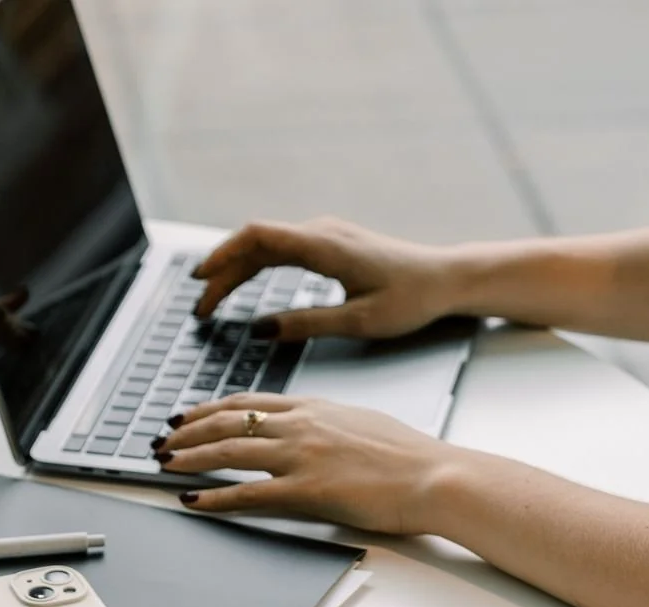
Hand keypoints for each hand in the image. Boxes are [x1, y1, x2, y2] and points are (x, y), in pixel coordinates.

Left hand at [153, 393, 455, 534]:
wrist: (435, 475)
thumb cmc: (409, 454)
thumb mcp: (360, 421)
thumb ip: (325, 421)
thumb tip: (307, 425)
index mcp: (313, 407)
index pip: (247, 402)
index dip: (209, 408)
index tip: (186, 414)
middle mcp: (300, 425)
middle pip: (228, 422)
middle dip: (188, 431)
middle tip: (162, 439)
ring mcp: (301, 455)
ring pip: (229, 451)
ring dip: (190, 457)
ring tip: (164, 464)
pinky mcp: (306, 489)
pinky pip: (247, 492)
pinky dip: (214, 496)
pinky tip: (193, 500)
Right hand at [193, 217, 462, 340]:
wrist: (448, 279)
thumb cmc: (411, 300)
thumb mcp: (358, 322)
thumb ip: (305, 324)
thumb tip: (260, 330)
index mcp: (324, 247)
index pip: (258, 238)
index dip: (223, 256)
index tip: (201, 280)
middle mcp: (321, 232)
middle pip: (255, 243)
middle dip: (223, 273)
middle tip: (200, 307)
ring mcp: (325, 235)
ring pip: (266, 245)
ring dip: (237, 270)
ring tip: (214, 299)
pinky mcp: (331, 243)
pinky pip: (281, 248)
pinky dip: (257, 266)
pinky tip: (245, 284)